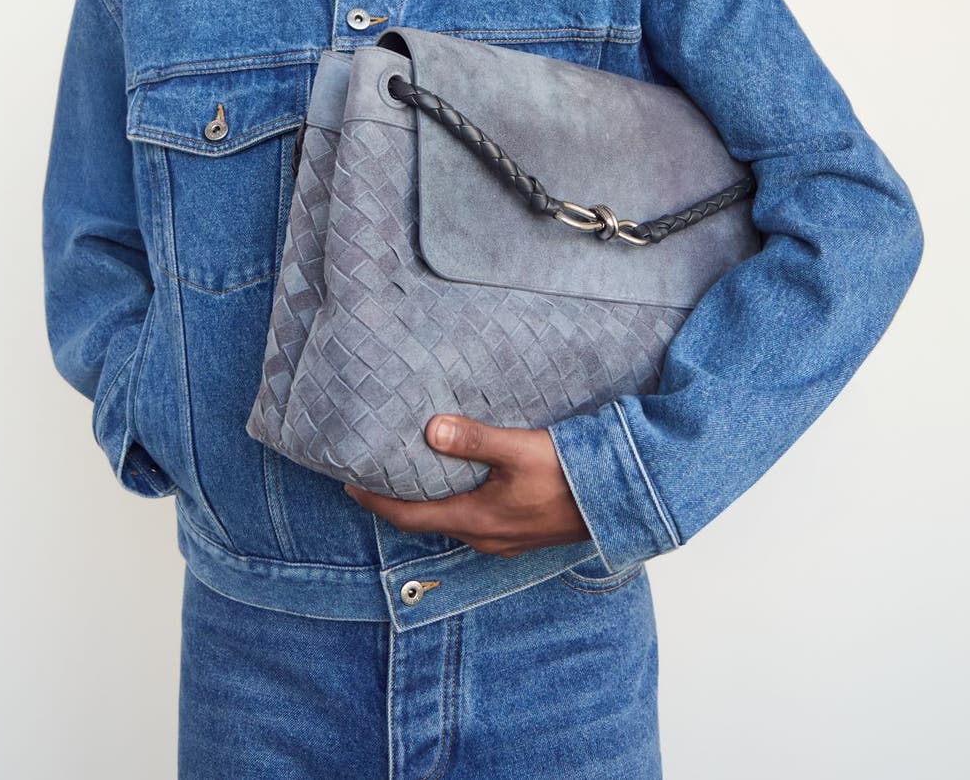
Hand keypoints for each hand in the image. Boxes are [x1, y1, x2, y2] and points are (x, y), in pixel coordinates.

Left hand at [342, 414, 593, 557]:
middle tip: (374, 474)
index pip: (408, 517)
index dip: (375, 501)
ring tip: (411, 474)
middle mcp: (485, 538)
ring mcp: (505, 540)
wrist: (622, 503)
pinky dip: (456, 503)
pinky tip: (461, 482)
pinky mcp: (522, 533)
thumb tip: (431, 430)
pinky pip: (475, 521)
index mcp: (477, 520)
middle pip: (427, 521)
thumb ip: (476, 440)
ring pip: (452, 522)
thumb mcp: (522, 450)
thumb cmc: (573, 477)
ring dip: (428, 502)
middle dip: (397, 501)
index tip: (347, 483)